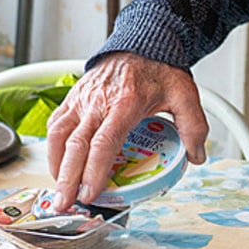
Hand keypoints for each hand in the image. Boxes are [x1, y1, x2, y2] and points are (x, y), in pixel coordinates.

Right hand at [45, 53, 208, 209]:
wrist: (143, 43)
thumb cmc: (161, 70)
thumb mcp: (186, 95)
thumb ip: (194, 127)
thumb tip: (197, 157)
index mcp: (126, 103)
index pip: (104, 142)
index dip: (94, 170)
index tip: (90, 193)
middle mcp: (98, 102)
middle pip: (76, 145)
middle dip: (67, 179)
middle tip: (65, 204)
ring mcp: (82, 99)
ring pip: (59, 135)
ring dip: (56, 166)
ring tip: (58, 191)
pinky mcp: (73, 98)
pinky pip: (55, 125)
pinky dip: (52, 148)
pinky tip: (58, 166)